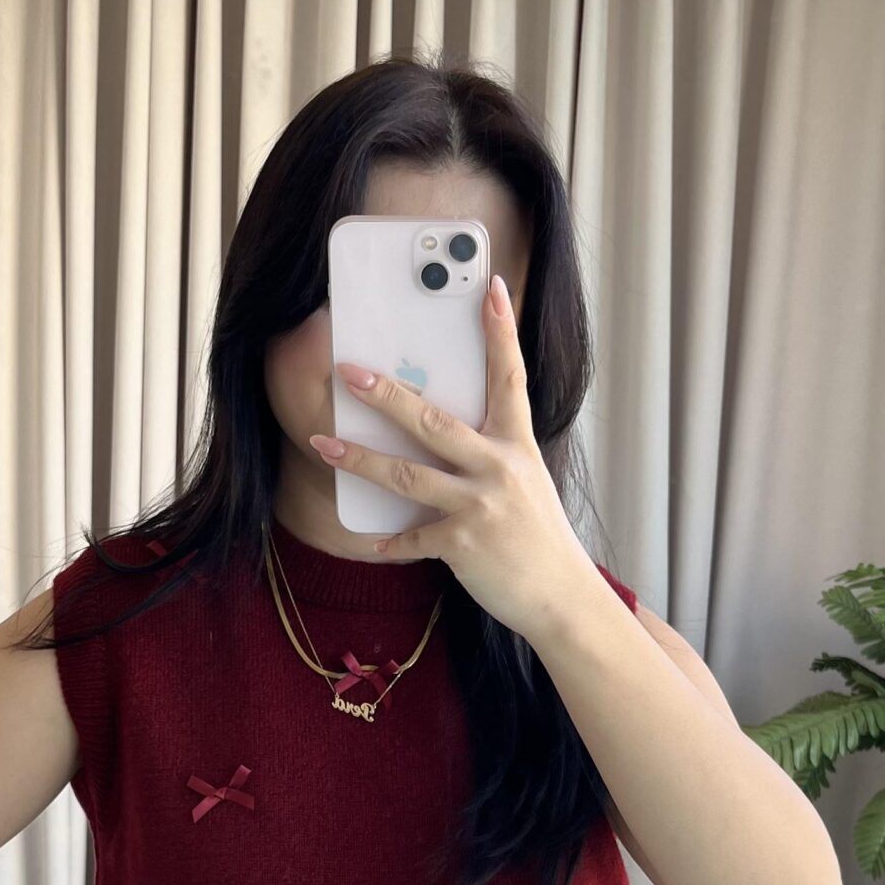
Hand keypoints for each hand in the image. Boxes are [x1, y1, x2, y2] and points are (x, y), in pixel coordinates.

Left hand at [309, 271, 598, 641]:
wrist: (561, 596)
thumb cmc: (537, 535)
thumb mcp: (525, 480)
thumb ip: (490, 452)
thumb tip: (439, 429)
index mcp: (517, 444)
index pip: (509, 377)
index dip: (500, 332)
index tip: (489, 288)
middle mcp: (499, 468)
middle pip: (434, 421)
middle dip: (387, 395)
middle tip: (349, 371)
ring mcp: (480, 507)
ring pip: (408, 475)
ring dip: (361, 460)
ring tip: (324, 445)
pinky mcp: (463, 545)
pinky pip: (412, 537)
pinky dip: (389, 540)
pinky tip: (370, 539)